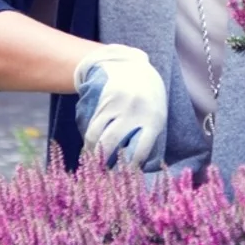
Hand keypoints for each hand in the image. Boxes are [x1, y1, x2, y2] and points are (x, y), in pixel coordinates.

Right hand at [74, 44, 167, 166]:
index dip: (130, 167)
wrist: (134, 68)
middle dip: (102, 162)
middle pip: (111, 142)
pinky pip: (93, 124)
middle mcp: (135, 111)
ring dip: (90, 152)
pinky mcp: (104, 100)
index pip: (140, 150)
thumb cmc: (148, 100)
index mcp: (154, 120)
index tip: (124, 176)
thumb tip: (133, 168)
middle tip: (99, 173)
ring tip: (91, 162)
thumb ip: (146, 137)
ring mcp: (117, 104)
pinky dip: (89, 139)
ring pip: (96, 134)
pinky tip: (90, 148)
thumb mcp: (155, 116)